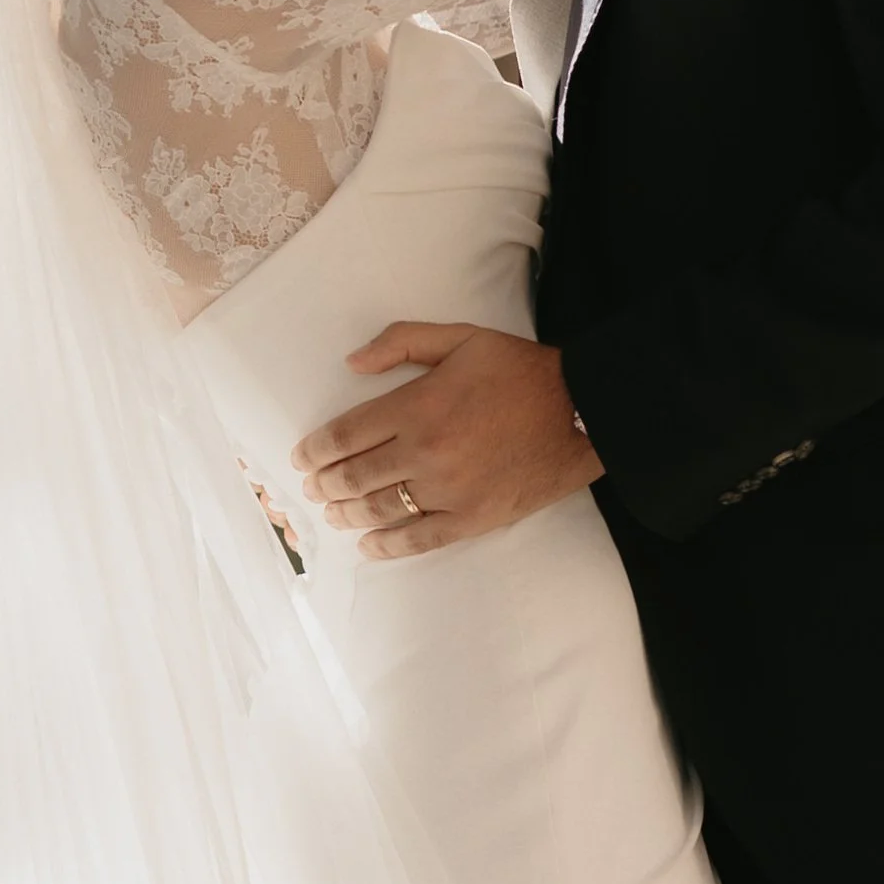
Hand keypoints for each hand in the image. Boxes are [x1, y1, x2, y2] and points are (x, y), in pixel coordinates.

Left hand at [292, 323, 601, 558]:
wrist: (580, 410)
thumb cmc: (519, 370)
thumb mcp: (461, 337)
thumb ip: (402, 342)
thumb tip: (351, 364)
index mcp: (417, 407)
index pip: (347, 435)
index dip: (316, 450)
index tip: (302, 457)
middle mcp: (425, 452)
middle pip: (355, 476)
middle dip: (325, 483)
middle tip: (311, 487)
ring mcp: (448, 491)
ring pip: (381, 510)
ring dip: (348, 514)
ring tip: (332, 513)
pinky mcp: (472, 519)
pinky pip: (419, 539)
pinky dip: (388, 546)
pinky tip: (368, 545)